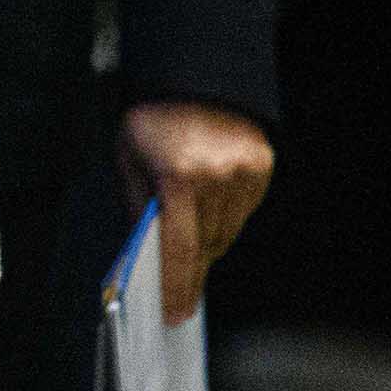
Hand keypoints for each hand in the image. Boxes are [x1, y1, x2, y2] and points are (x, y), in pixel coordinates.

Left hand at [119, 102, 274, 322]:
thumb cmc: (153, 120)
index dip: (177, 287)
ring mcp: (243, 172)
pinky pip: (242, 213)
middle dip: (189, 266)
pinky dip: (224, 216)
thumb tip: (144, 260)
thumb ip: (137, 210)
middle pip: (205, 247)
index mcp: (178, 175)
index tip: (174, 314)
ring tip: (189, 224)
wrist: (192, 76)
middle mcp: (216, 176)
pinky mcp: (261, 167)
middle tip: (176, 282)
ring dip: (206, 241)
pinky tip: (209, 198)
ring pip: (225, 234)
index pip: (179, 249)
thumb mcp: (129, 161)